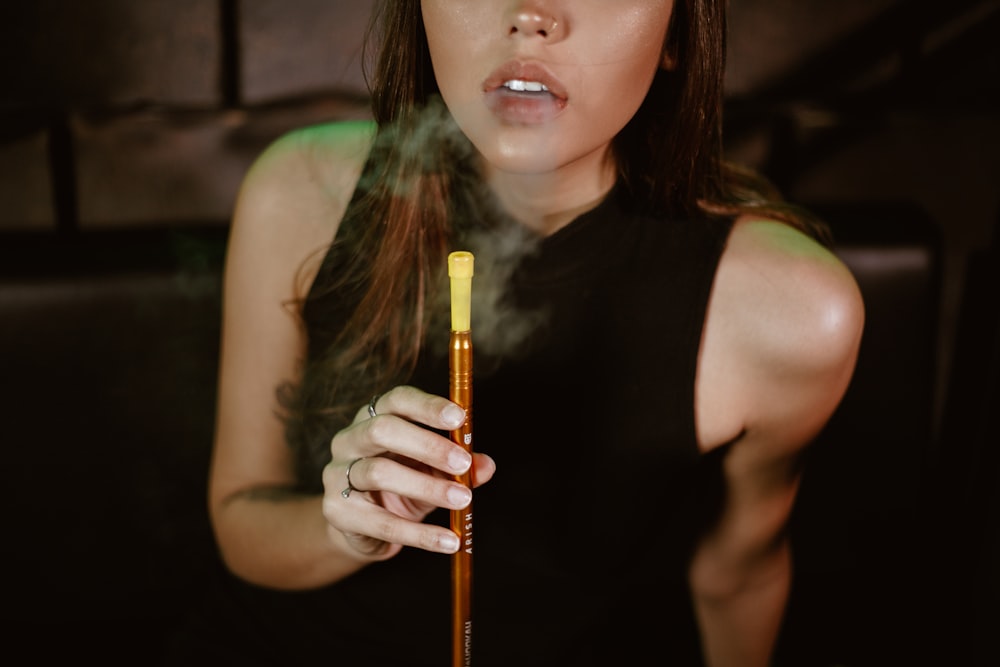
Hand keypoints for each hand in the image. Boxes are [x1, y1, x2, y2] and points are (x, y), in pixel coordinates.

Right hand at [322, 385, 494, 559]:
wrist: (364, 530)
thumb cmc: (403, 485)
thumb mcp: (434, 472)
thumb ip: (460, 465)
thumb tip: (486, 465)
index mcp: (374, 417)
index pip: (397, 400)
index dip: (427, 406)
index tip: (459, 418)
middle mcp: (350, 439)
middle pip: (382, 430)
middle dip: (427, 445)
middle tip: (462, 464)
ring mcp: (338, 474)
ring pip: (379, 473)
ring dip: (427, 487)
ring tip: (462, 500)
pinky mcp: (337, 511)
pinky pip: (382, 523)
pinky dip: (420, 534)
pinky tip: (448, 541)